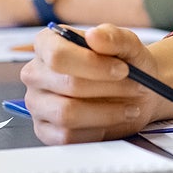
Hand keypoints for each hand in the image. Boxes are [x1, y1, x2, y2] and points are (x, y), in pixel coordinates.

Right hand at [20, 23, 161, 143]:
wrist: (136, 90)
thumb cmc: (126, 63)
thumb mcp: (127, 44)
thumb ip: (113, 36)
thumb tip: (94, 35)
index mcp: (47, 43)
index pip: (58, 55)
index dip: (92, 64)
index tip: (122, 69)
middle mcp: (36, 73)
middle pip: (67, 85)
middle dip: (108, 88)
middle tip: (136, 87)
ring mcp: (37, 104)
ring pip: (67, 113)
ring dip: (106, 112)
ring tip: (129, 107)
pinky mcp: (45, 130)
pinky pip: (67, 137)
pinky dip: (97, 130)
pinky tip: (112, 120)